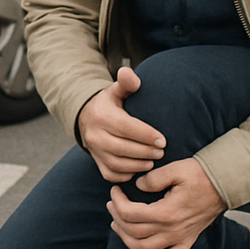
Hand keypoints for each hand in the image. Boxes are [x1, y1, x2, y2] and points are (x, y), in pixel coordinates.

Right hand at [77, 66, 166, 182]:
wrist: (86, 117)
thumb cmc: (109, 104)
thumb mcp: (116, 90)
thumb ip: (126, 82)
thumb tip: (128, 73)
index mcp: (101, 115)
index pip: (126, 128)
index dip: (146, 135)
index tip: (163, 140)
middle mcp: (94, 134)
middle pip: (122, 148)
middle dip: (145, 152)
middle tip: (162, 152)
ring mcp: (94, 150)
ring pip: (116, 164)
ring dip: (137, 165)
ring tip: (153, 162)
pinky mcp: (96, 161)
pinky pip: (110, 174)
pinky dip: (125, 176)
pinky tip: (139, 170)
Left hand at [107, 157, 225, 248]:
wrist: (223, 184)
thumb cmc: (199, 174)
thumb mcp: (175, 169)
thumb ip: (152, 178)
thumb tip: (136, 185)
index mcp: (167, 212)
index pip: (130, 213)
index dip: (117, 202)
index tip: (114, 190)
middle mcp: (172, 229)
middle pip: (132, 230)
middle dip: (117, 216)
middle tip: (112, 203)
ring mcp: (179, 238)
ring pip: (143, 248)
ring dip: (125, 238)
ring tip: (116, 223)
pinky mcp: (186, 242)